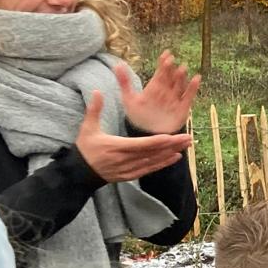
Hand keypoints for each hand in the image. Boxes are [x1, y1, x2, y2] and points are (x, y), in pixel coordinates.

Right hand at [74, 90, 190, 181]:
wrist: (79, 172)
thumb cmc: (85, 148)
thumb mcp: (87, 128)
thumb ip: (94, 110)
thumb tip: (98, 91)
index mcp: (116, 147)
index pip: (141, 145)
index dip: (157, 141)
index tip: (172, 136)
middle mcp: (125, 160)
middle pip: (153, 153)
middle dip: (172, 145)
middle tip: (188, 137)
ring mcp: (129, 169)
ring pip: (154, 161)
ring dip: (171, 153)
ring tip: (186, 145)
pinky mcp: (131, 175)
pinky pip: (150, 169)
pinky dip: (163, 164)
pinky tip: (176, 157)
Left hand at [118, 51, 200, 134]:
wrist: (148, 133)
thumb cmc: (139, 116)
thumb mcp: (129, 98)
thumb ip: (124, 82)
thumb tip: (117, 64)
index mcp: (155, 87)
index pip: (160, 72)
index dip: (163, 63)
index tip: (166, 54)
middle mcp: (166, 91)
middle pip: (170, 77)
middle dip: (171, 69)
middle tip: (172, 60)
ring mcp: (175, 99)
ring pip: (179, 85)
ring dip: (181, 77)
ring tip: (182, 68)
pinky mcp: (183, 107)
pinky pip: (189, 96)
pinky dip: (193, 88)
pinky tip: (196, 79)